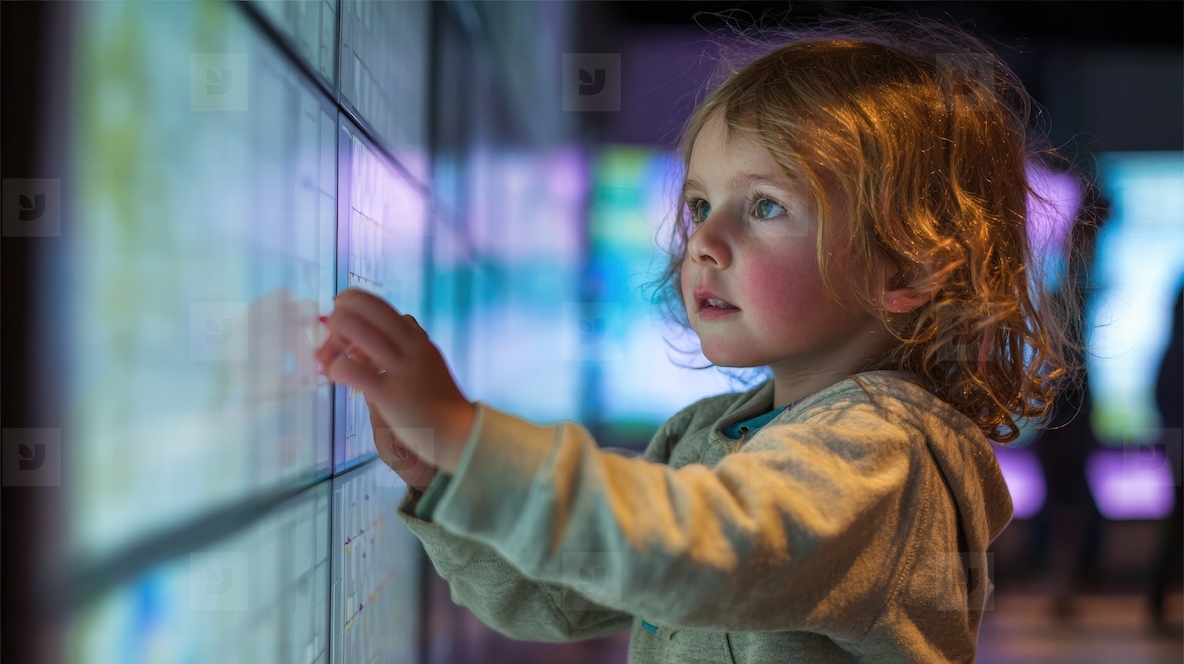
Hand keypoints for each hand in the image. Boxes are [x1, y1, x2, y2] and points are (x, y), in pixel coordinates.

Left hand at [314, 288, 475, 473]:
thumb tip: (365, 344)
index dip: (356, 306)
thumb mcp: (425, 363)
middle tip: (330, 324)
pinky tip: (334, 374)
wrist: (458, 432)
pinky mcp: (390, 394)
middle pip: (371, 309)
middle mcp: (412, 347)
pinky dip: (337, 367)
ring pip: (362, 332)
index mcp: (418, 339)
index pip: (382, 308)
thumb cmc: (437, 401)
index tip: (343, 316)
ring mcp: (401, 369)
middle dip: (343, 310)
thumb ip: (401, 349)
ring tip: (324, 350)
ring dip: (337, 332)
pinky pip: (354, 371)